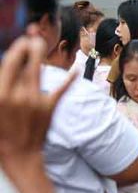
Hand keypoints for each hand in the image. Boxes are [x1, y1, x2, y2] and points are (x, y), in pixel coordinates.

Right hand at [0, 35, 75, 158]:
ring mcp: (35, 100)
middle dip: (30, 46)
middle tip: (33, 36)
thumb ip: (1, 87)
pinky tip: (75, 69)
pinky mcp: (49, 108)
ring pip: (40, 70)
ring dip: (40, 55)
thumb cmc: (0, 133)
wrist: (19, 155)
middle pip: (26, 62)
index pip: (9, 62)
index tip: (20, 40)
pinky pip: (61, 89)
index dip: (17, 47)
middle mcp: (17, 94)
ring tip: (40, 43)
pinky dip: (69, 78)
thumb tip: (7, 67)